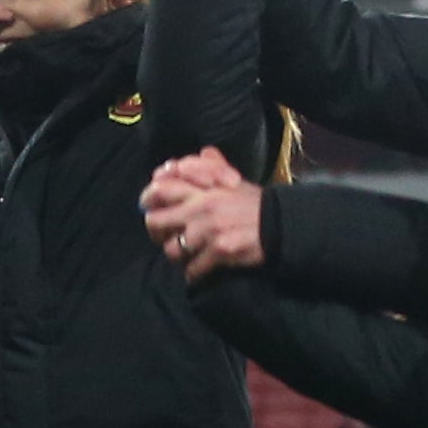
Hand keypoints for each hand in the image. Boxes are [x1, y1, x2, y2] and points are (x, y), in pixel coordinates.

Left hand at [139, 153, 266, 278]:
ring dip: (178, 255)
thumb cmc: (253, 204)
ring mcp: (208, 230)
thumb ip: (214, 166)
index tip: (153, 210)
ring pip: (172, 250)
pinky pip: (193, 269)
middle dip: (157, 233)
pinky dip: (194, 273)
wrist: (279, 225)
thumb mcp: (233, 180)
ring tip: (187, 255)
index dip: (148, 202)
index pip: (158, 189)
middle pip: (155, 223)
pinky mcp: (219, 251)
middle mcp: (200, 207)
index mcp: (201, 188)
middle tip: (168, 237)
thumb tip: (204, 153)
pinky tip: (200, 270)